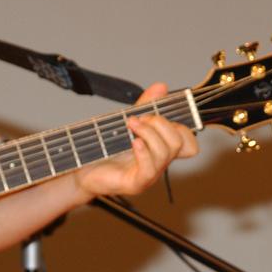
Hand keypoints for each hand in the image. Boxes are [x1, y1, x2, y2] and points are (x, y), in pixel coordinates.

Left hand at [72, 82, 198, 197]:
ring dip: (148, 132)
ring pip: (165, 153)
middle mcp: (158, 163)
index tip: (157, 115)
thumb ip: (145, 105)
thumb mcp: (128, 123)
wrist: (83, 170)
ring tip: (131, 124)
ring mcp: (149, 175)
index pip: (188, 142)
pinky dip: (143, 152)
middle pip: (178, 142)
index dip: (181, 126)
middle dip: (160, 123)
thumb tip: (161, 87)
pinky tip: (134, 142)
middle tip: (139, 118)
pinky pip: (149, 169)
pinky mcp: (136, 183)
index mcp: (160, 150)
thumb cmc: (106, 150)